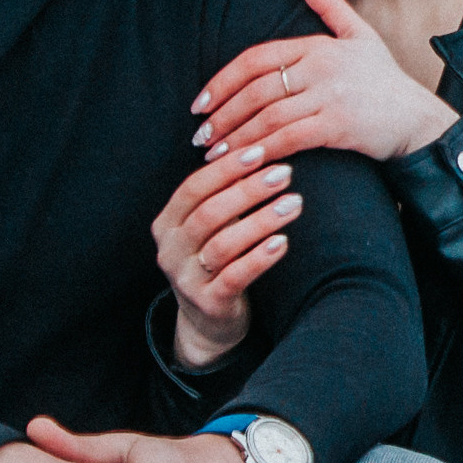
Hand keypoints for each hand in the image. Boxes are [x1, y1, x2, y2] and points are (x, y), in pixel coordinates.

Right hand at [155, 146, 301, 369]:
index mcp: (167, 223)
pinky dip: (260, 258)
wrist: (210, 319)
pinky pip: (234, 277)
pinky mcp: (207, 303)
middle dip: (249, 190)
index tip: (261, 150)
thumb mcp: (214, 224)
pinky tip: (283, 242)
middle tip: (285, 173)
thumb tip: (257, 143)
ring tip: (294, 203)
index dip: (226, 168)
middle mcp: (170, 250)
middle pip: (209, 213)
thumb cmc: (218, 257)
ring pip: (223, 244)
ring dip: (261, 220)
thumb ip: (224, 192)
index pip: (193, 187)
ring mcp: (185, 279)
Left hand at [189, 0, 456, 164]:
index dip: (223, 81)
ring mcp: (331, 96)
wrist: (419, 119)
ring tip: (215, 154)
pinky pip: (289, 138)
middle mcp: (322, 67)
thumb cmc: (384, 79)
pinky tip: (246, 163)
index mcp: (319, 45)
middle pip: (257, 90)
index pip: (256, 58)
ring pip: (268, 117)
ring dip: (236, 137)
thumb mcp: (359, 34)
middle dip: (223, 115)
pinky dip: (263, 151)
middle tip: (201, 135)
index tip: (200, 103)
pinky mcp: (339, 126)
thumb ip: (326, 2)